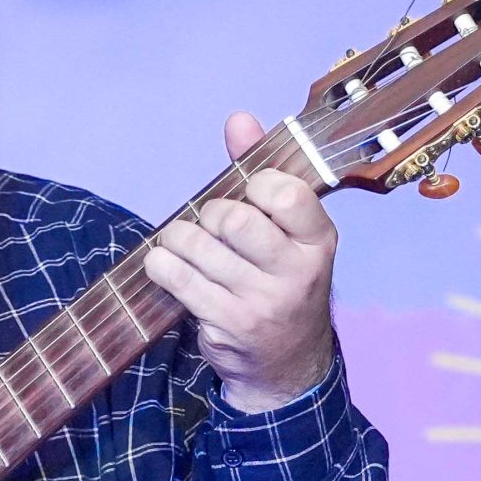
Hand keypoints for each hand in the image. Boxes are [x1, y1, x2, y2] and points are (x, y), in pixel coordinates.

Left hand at [140, 112, 341, 412]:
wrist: (288, 362)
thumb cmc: (280, 278)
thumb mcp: (286, 229)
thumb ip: (262, 169)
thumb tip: (239, 119)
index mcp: (319, 240)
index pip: (286, 193)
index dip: (255, 184)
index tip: (249, 193)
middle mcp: (297, 273)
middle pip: (234, 219)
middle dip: (211, 214)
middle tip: (211, 224)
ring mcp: (263, 303)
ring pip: (199, 247)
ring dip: (179, 238)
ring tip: (183, 243)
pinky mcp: (228, 326)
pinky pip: (178, 279)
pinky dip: (162, 264)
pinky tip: (167, 264)